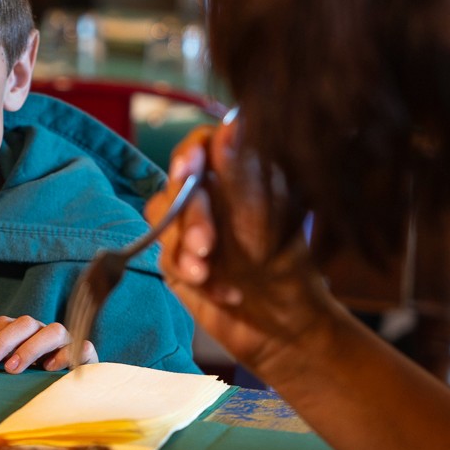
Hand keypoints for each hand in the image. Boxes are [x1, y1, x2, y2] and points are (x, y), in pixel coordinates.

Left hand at [0, 315, 96, 372]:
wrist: (75, 392)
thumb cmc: (36, 377)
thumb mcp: (11, 364)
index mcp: (26, 332)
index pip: (5, 323)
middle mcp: (45, 332)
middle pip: (25, 324)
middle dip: (1, 342)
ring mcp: (67, 342)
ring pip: (53, 331)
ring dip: (30, 348)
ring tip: (12, 368)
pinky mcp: (86, 356)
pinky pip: (82, 348)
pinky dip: (66, 355)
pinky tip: (50, 369)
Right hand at [150, 121, 336, 372]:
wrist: (284, 328)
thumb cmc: (287, 266)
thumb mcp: (266, 217)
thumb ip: (242, 171)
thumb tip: (233, 121)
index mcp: (240, 174)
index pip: (202, 145)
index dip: (190, 154)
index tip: (187, 171)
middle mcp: (213, 194)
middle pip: (177, 183)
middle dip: (189, 216)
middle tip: (206, 246)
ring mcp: (192, 226)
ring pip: (162, 218)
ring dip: (184, 248)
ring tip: (208, 273)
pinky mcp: (178, 259)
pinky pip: (165, 255)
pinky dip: (190, 273)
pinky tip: (221, 291)